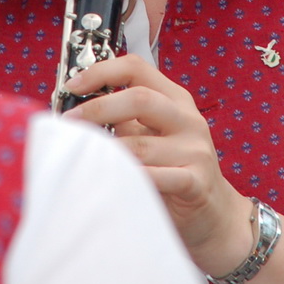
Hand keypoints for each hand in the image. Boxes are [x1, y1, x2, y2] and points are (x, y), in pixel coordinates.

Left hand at [62, 55, 253, 276]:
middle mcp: (188, 119)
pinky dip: (129, 178)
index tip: (72, 86)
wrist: (214, 215)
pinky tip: (111, 180)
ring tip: (82, 158)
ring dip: (106, 151)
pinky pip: (155, 177)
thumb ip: (125, 121)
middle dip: (98, 108)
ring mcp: (195, 150)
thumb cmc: (173, 172)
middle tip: (69, 122)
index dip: (102, 71)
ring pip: (140, 144)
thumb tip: (77, 112)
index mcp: (176, 100)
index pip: (137, 69)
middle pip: (140, 98)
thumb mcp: (153, 137)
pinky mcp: (196, 182)